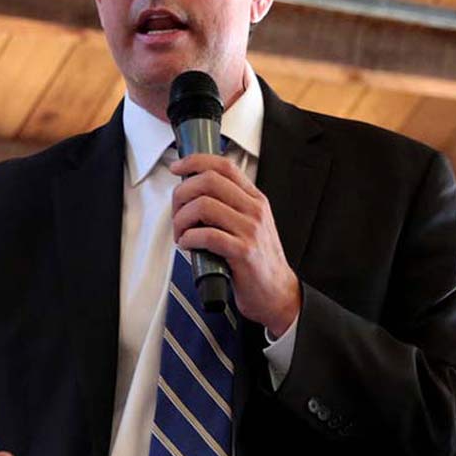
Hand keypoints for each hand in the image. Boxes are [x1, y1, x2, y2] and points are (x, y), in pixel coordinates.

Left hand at [171, 152, 301, 337]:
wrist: (278, 293)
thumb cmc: (258, 262)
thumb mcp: (251, 225)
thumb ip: (229, 207)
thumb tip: (192, 195)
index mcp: (256, 200)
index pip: (224, 166)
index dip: (195, 162)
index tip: (178, 168)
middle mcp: (255, 210)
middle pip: (209, 181)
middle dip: (181, 193)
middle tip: (177, 212)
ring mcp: (251, 230)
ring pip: (203, 206)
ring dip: (181, 219)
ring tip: (181, 233)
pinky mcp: (243, 252)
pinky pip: (206, 235)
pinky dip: (188, 238)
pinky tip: (187, 245)